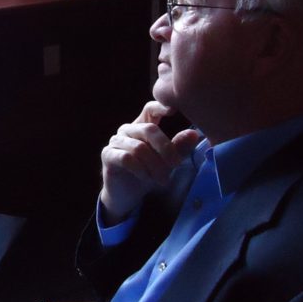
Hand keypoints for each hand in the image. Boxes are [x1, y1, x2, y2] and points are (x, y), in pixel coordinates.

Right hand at [99, 101, 200, 224]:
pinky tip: (145, 178)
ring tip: (162, 179)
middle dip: (166, 149)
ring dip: (154, 165)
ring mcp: (116, 141)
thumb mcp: (167, 162)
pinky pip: (126, 158)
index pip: (150, 109)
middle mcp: (127, 130)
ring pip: (139, 147)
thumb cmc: (147, 174)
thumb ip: (178, 148)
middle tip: (175, 165)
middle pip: (149, 130)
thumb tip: (194, 134)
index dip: (160, 106)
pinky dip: (140, 169)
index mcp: (142, 126)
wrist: (126, 195)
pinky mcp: (108, 155)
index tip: (173, 110)